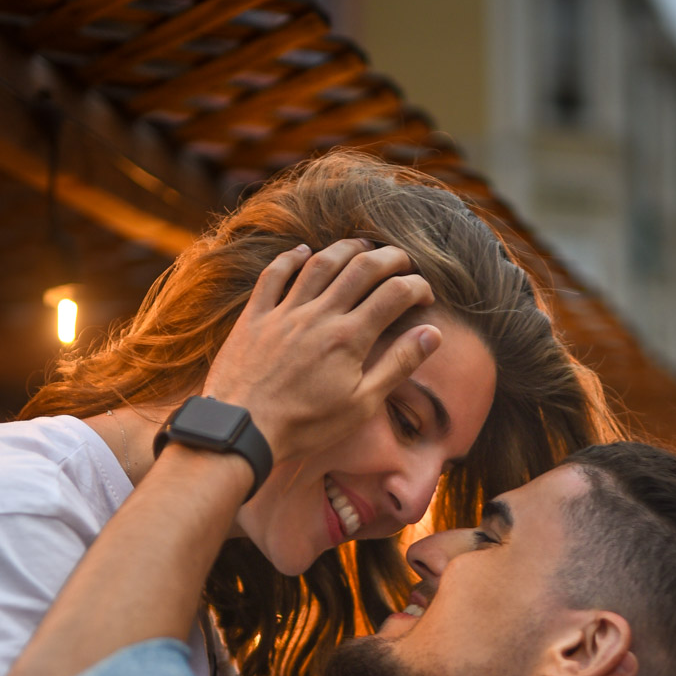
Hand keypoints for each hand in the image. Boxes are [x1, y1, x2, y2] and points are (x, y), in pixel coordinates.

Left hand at [202, 240, 438, 462]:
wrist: (243, 429)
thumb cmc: (305, 425)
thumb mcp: (361, 404)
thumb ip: (397, 365)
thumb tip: (431, 334)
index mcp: (349, 337)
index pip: (394, 294)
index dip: (416, 287)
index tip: (424, 295)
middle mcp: (319, 315)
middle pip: (362, 268)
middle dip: (389, 257)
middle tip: (402, 260)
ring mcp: (285, 312)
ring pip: (321, 263)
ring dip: (346, 248)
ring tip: (362, 246)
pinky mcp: (255, 316)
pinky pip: (274, 275)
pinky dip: (290, 258)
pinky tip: (303, 252)